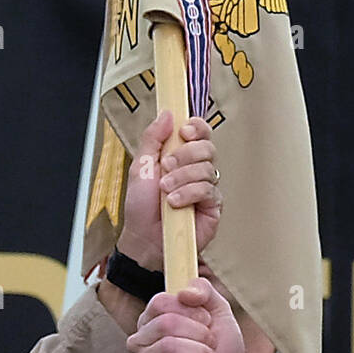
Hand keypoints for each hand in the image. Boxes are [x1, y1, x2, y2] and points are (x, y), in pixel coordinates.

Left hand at [118, 112, 221, 268]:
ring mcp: (207, 188)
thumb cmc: (141, 207)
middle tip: (166, 168)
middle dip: (185, 155)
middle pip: (207, 147)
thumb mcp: (140, 167)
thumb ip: (152, 139)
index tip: (184, 131)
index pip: (200, 132)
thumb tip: (167, 113)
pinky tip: (175, 203)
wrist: (144, 239)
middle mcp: (197, 169)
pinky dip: (189, 193)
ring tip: (165, 191)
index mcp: (181, 156)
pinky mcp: (213, 207)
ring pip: (207, 169)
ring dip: (182, 177)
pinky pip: (208, 190)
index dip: (197, 127)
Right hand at [127, 278, 264, 352]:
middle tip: (211, 345)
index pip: (161, 302)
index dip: (191, 311)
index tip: (207, 322)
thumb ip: (204, 291)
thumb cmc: (221, 351)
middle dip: (199, 334)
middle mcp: (141, 339)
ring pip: (169, 346)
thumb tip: (184, 291)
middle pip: (166, 323)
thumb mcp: (219, 312)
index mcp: (153, 319)